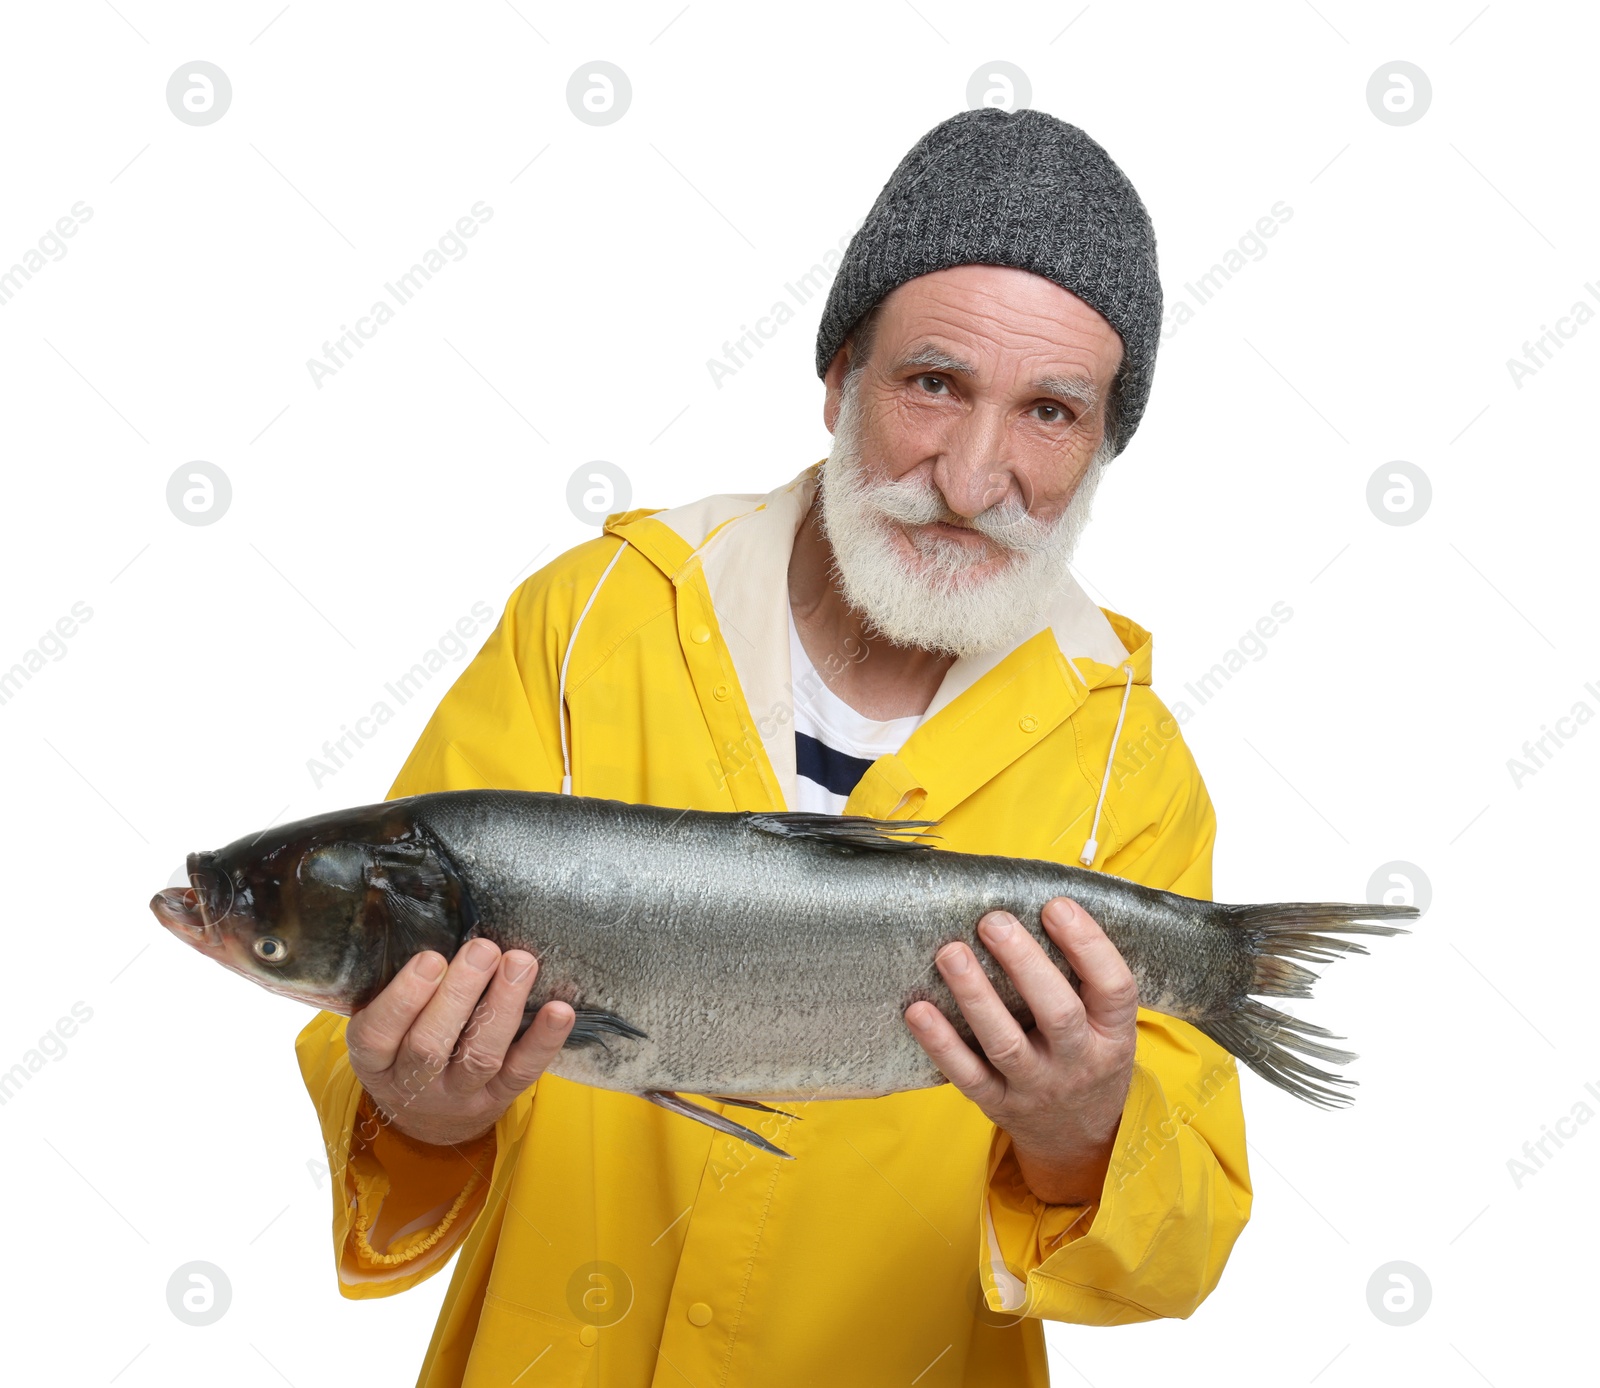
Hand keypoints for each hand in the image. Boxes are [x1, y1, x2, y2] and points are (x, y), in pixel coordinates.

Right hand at [345, 938, 574, 1147]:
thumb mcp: (382, 1023)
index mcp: (374, 1061)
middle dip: (459, 994)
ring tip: (520, 963)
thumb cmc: (404, 1046)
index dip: (404, 998)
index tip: (431, 958)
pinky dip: (543, 1041)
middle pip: (430, 1046)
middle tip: (483, 949)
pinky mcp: (497, 1099)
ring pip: (479, 1057)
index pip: (378, 1034)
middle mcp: (411, 1084)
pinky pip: (522, 1073)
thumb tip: (430, 925)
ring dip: (502, 1007)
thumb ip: (397, 987)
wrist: (428, 1116)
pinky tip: (559, 1010)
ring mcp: (457, 1095)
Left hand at [904, 897, 1138, 1205]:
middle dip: (1024, 963)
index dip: (1088, 944)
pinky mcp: (998, 1103)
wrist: (1078, 1139)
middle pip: (1057, 1013)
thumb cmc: (1087, 1058)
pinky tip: (918, 1009)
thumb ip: (1084, 977)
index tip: (1055, 905)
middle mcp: (1079, 1062)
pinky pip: (967, 1074)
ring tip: (950, 952)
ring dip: (975, 996)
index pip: (1114, 987)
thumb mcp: (1107, 1025)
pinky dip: (940, 1043)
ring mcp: (1037, 1087)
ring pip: (1005, 1044)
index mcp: (1113, 1034)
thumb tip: (1043, 901)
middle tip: (993, 921)